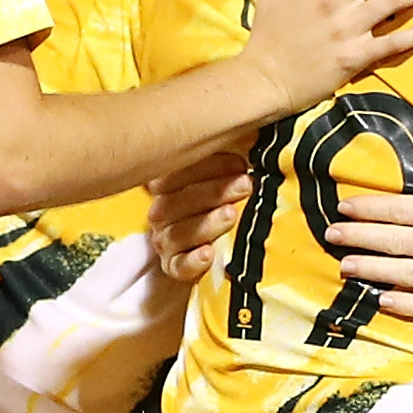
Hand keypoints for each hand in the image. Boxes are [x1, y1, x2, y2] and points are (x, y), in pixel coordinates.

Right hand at [143, 148, 251, 280]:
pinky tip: (208, 254)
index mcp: (167, 185)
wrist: (215, 252)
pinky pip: (179, 266)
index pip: (179, 172)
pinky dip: (193, 261)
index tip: (240, 162)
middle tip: (245, 184)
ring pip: (180, 232)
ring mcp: (165, 241)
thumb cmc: (220, 207)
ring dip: (207, 223)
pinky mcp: (174, 268)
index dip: (209, 166)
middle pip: (179, 201)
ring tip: (232, 214)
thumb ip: (227, 166)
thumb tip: (251, 144)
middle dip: (214, 191)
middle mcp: (161, 211)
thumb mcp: (220, 182)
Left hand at [324, 137, 412, 319]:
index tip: (345, 207)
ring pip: (411, 275)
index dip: (373, 209)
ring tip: (346, 267)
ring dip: (374, 271)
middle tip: (330, 236)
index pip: (410, 211)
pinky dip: (408, 306)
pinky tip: (383, 300)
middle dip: (361, 238)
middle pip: (402, 243)